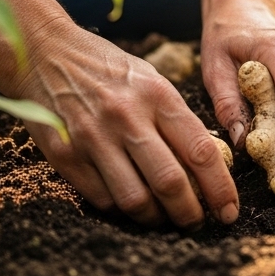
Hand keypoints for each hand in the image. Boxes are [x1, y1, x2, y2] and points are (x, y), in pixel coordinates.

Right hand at [13, 19, 238, 228]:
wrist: (46, 52)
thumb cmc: (108, 68)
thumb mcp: (150, 78)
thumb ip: (175, 117)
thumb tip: (205, 163)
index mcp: (157, 95)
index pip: (200, 151)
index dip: (220, 188)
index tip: (229, 211)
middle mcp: (127, 117)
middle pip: (170, 182)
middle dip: (190, 214)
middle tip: (197, 223)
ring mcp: (94, 138)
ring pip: (135, 200)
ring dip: (155, 219)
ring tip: (164, 218)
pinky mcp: (66, 155)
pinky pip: (102, 199)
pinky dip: (121, 210)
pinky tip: (130, 203)